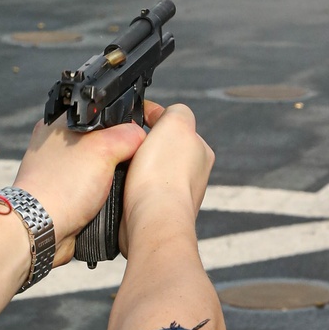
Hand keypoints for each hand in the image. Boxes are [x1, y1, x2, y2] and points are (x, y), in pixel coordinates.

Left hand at [14, 117, 145, 265]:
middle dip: (119, 154)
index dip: (122, 125)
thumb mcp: (104, 148)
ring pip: (100, 168)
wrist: (41, 228)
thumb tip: (140, 137)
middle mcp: (58, 145)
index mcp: (61, 124)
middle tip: (128, 164)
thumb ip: (128, 135)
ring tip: (118, 184)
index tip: (135, 139)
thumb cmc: (64, 184)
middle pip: (104, 142)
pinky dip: (103, 195)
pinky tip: (108, 199)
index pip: (101, 114)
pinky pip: (93, 189)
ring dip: (112, 178)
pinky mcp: (64, 194)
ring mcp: (60, 171)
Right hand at [121, 102, 214, 251]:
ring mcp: (176, 193)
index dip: (151, 117)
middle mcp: (193, 173)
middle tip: (130, 145)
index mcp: (201, 150)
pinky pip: (141, 190)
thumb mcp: (176, 120)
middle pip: (161, 146)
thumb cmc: (164, 175)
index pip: (174, 124)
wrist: (153, 219)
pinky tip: (127, 187)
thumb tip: (165, 114)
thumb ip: (175, 110)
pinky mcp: (158, 210)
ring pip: (150, 168)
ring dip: (137, 167)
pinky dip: (132, 187)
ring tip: (127, 169)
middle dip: (144, 144)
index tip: (135, 119)